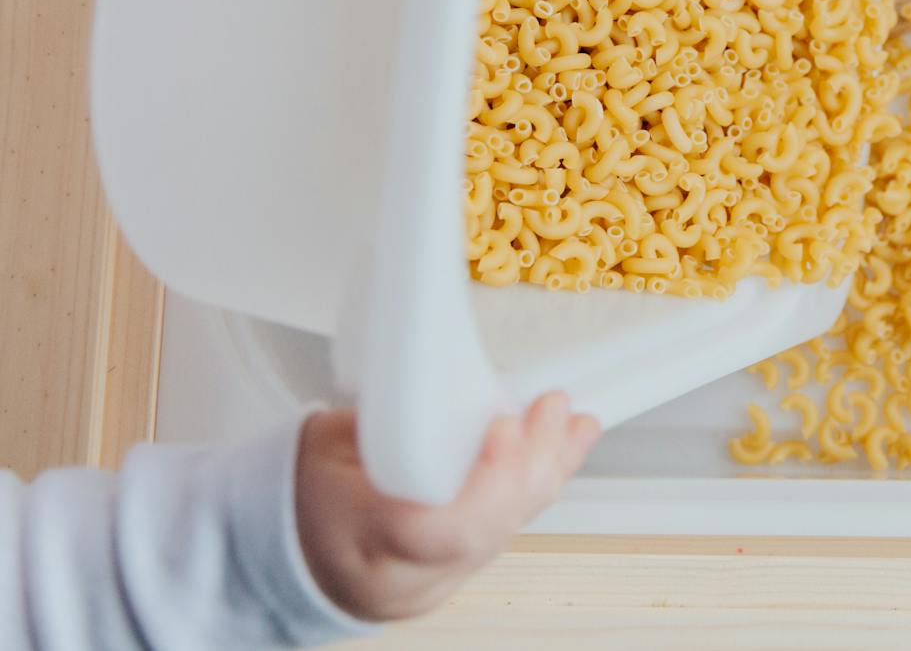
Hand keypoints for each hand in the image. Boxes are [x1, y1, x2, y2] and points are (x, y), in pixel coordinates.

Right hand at [295, 392, 600, 622]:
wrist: (304, 558)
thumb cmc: (310, 499)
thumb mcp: (322, 447)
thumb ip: (379, 417)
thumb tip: (431, 361)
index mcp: (365, 542)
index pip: (436, 530)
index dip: (483, 481)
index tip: (502, 424)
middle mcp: (411, 573)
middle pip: (486, 529)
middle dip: (529, 463)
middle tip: (552, 407)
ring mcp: (444, 578)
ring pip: (509, 530)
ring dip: (551, 468)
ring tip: (577, 422)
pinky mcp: (469, 566)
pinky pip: (513, 526)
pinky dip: (544, 482)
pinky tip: (571, 445)